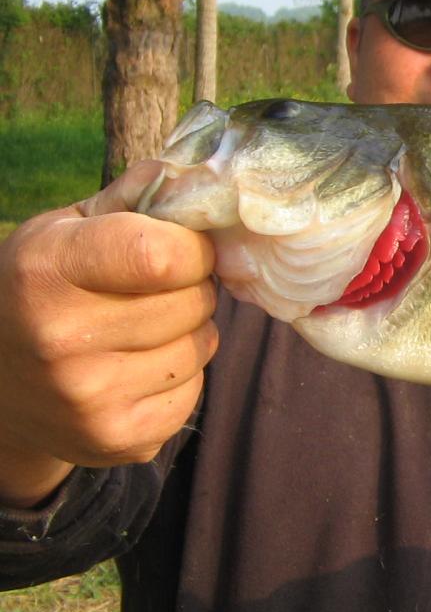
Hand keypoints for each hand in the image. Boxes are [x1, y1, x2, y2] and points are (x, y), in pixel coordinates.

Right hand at [0, 162, 218, 506]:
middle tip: (151, 292)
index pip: (163, 254)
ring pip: (202, 346)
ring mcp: (89, 398)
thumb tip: (202, 171)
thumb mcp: (68, 228)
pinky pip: (195, 393)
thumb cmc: (46, 287)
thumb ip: (136, 197)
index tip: (180, 247)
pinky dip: (181, 377)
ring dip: (188, 333)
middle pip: (194, 301)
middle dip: (190, 288)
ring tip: (140, 330)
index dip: (190, 247)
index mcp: (47, 271)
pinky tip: (137, 369)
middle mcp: (62, 339)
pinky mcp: (120, 440)